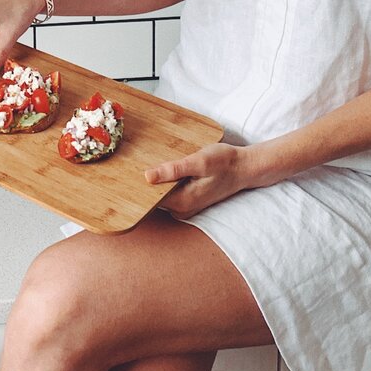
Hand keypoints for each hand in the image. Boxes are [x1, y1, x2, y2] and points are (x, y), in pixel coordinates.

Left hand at [144, 142, 263, 217]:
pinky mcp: (189, 200)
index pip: (150, 199)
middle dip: (145, 182)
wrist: (244, 167)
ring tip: (146, 161)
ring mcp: (186, 206)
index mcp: (182, 202)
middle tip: (133, 162)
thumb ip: (174, 169)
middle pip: (153, 197)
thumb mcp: (199, 161)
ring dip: (156, 180)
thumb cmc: (224, 162)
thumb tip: (147, 177)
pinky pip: (169, 192)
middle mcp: (182, 209)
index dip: (138, 186)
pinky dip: (165, 181)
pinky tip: (163, 166)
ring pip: (161, 194)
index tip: (126, 172)